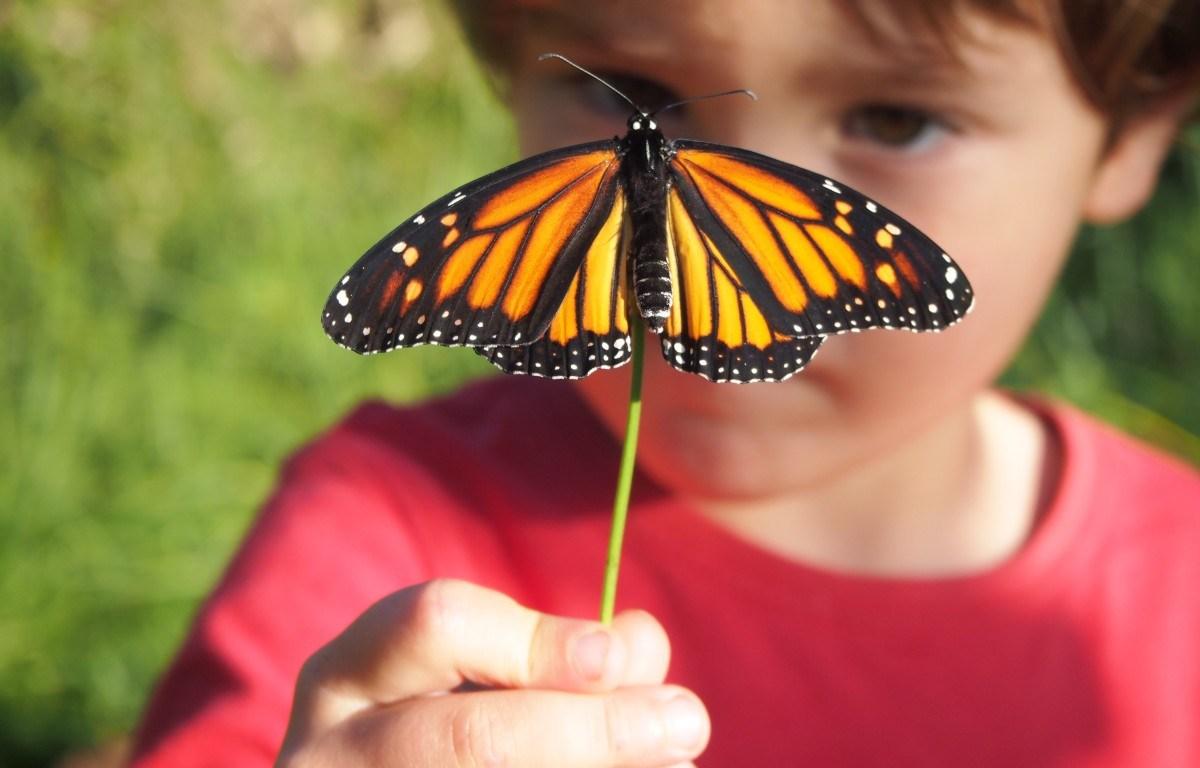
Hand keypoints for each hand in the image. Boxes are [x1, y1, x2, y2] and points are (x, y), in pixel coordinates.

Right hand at [276, 579, 709, 766]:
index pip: (434, 624)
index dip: (537, 640)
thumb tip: (640, 644)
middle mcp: (330, 759)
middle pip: (469, 737)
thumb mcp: (480, 677)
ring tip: (674, 764)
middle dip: (592, 729)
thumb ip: (556, 652)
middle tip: (686, 720)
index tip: (620, 655)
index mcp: (345, 680)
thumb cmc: (449, 731)